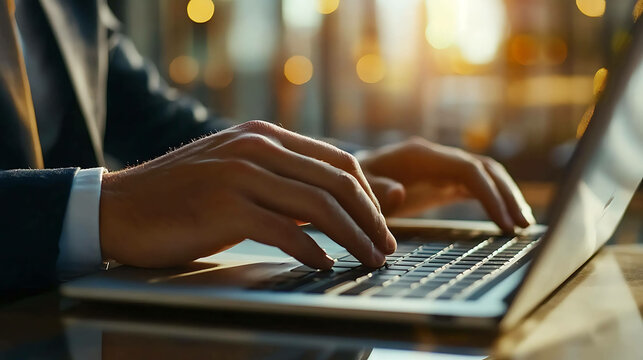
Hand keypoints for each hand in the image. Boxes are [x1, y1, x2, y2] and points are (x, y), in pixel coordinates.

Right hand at [100, 121, 394, 269]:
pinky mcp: (225, 206)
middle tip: (385, 247)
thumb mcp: (238, 174)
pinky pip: (284, 229)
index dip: (369, 195)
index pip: (338, 161)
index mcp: (265, 136)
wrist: (120, 206)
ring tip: (368, 260)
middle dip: (371, 218)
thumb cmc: (182, 196)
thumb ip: (284, 182)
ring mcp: (241, 174)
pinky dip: (312, 250)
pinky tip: (322, 265)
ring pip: (319, 205)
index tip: (381, 225)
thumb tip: (332, 207)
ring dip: (353, 237)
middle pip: (337, 181)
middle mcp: (257, 147)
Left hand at [358, 137, 535, 231]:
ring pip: (485, 176)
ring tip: (523, 226)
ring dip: (505, 197)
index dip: (489, 194)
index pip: (467, 168)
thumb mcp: (358, 191)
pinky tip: (505, 220)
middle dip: (506, 195)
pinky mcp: (441, 181)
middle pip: (484, 169)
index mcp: (419, 155)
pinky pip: (474, 186)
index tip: (504, 221)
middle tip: (523, 227)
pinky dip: (492, 201)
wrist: (346, 181)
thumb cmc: (352, 187)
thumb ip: (376, 192)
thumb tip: (401, 192)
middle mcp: (435, 157)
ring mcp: (441, 167)